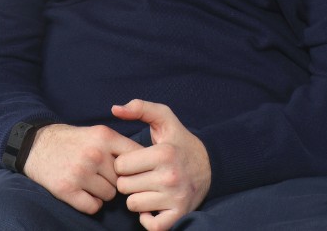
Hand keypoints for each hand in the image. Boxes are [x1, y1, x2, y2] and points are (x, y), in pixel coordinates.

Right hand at [24, 123, 142, 214]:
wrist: (37, 145)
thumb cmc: (73, 141)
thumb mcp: (98, 133)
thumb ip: (119, 146)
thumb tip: (147, 164)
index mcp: (105, 136)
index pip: (137, 156)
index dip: (138, 167)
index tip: (136, 172)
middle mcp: (94, 154)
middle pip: (123, 179)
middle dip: (116, 180)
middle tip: (102, 175)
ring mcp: (80, 172)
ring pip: (110, 195)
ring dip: (103, 192)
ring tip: (91, 181)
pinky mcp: (67, 189)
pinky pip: (94, 206)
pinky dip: (91, 203)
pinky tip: (83, 192)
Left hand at [112, 100, 211, 230]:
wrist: (210, 165)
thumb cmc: (180, 141)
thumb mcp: (164, 118)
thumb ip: (140, 108)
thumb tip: (115, 109)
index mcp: (163, 153)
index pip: (121, 165)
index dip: (125, 163)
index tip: (137, 161)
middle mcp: (170, 176)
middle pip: (124, 186)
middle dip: (128, 180)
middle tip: (142, 175)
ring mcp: (175, 197)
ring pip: (133, 204)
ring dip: (137, 198)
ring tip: (149, 188)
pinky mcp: (179, 214)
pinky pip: (150, 225)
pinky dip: (148, 218)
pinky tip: (153, 205)